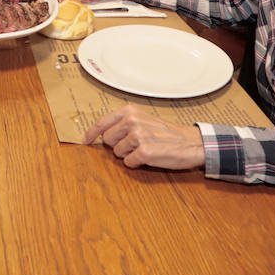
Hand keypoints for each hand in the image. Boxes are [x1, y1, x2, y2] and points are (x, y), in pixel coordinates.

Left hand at [83, 104, 205, 169]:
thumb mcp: (144, 119)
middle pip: (108, 140)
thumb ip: (123, 122)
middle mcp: (132, 121)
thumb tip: (102, 133)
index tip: (85, 140)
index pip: (102, 123)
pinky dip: (136, 163)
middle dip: (117, 145)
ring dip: (128, 154)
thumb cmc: (166, 132)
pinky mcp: (145, 152)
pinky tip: (148, 157)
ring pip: (117, 153)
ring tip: (144, 148)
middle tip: (133, 144)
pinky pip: (129, 163)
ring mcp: (138, 136)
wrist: (190, 142)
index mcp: (130, 111)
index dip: (91, 133)